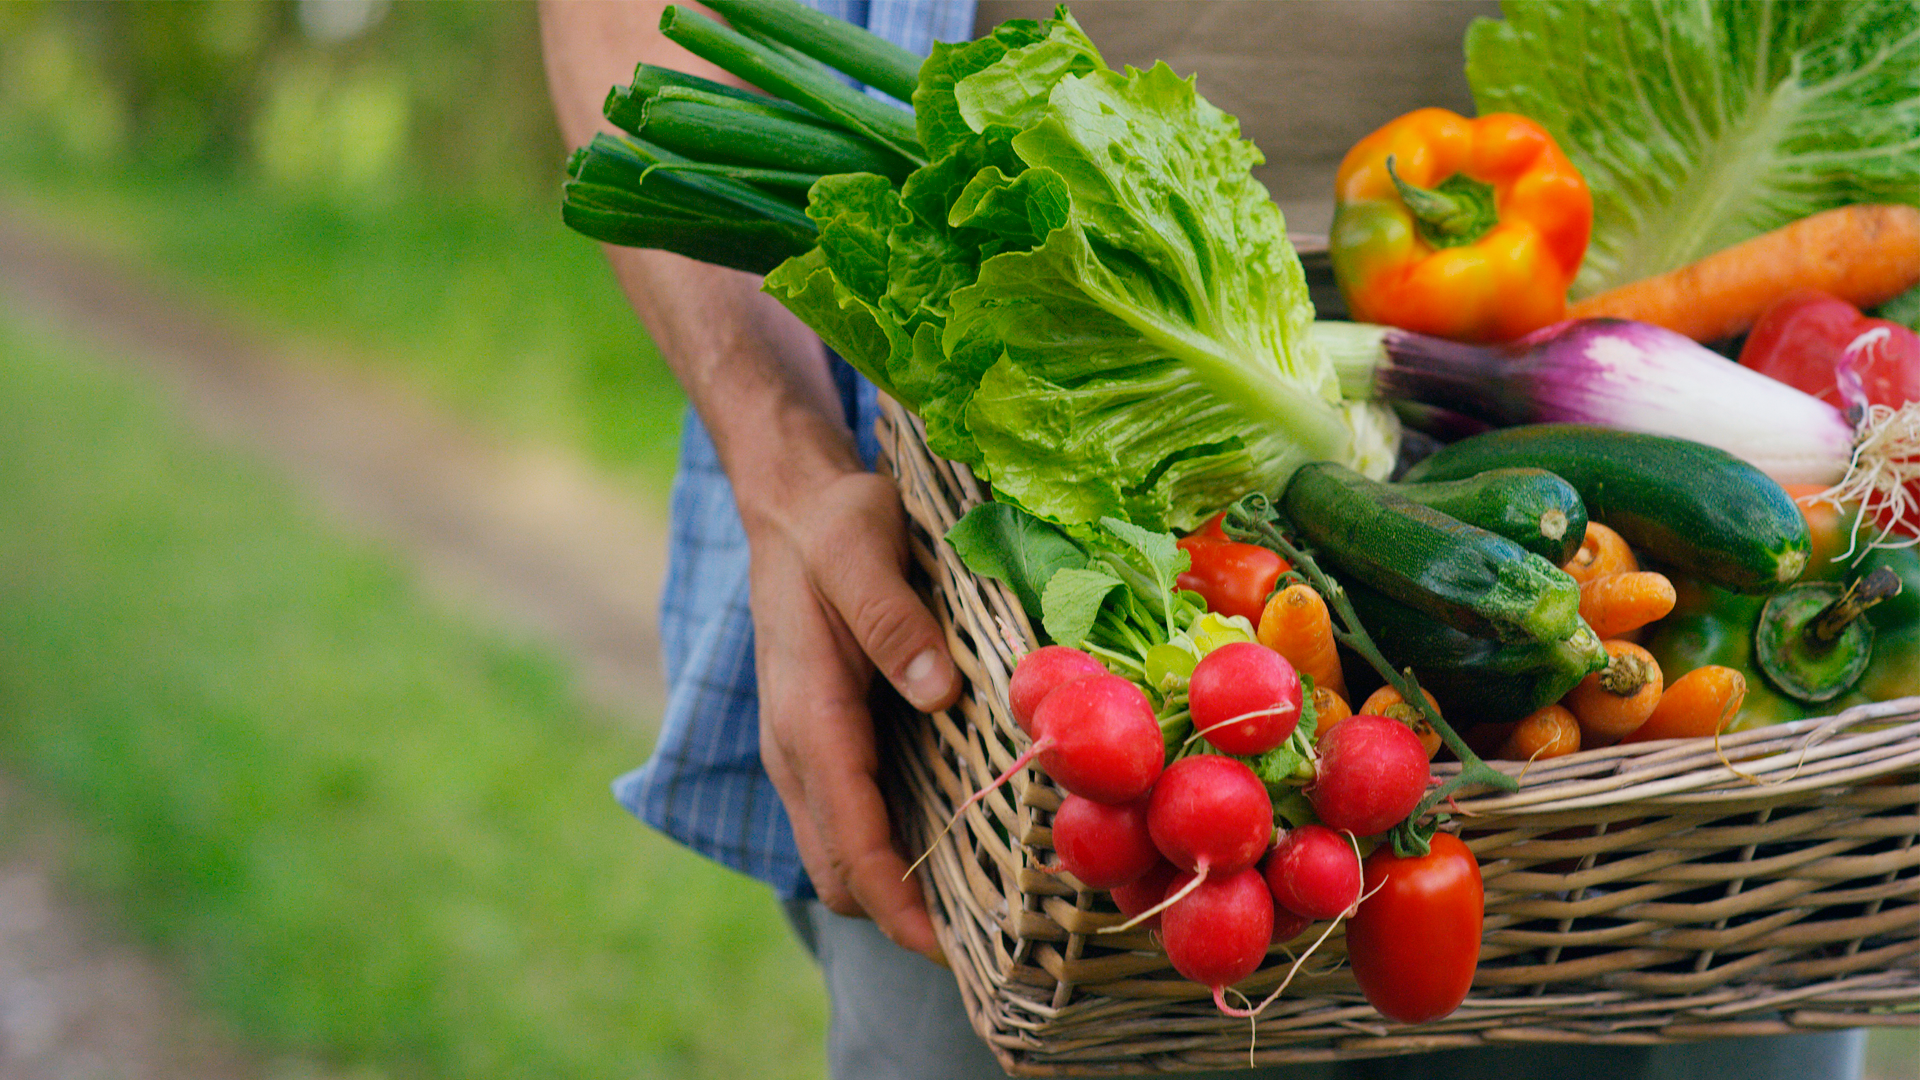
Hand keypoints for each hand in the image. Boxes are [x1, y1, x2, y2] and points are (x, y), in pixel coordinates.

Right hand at [746, 468, 959, 962]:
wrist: (791, 503)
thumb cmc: (833, 522)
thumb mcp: (861, 547)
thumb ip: (891, 618)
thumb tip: (936, 692)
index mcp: (808, 716)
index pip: (849, 841)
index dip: (898, 905)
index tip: (952, 949)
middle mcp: (797, 749)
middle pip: (840, 872)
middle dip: (901, 917)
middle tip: (990, 940)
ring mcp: (805, 750)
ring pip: (841, 854)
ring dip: (896, 891)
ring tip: (982, 909)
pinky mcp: (823, 741)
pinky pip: (850, 820)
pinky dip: (891, 851)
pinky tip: (955, 843)